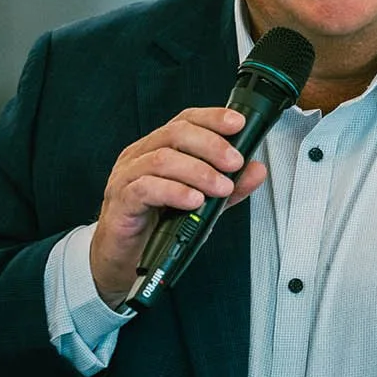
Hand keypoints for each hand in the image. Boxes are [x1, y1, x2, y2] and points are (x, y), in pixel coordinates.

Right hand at [90, 106, 267, 305]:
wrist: (124, 258)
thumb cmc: (157, 225)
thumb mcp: (202, 204)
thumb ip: (228, 187)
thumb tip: (256, 170)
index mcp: (158, 148)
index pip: (185, 120)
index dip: (212, 118)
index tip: (238, 124)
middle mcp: (141, 156)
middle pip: (175, 133)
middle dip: (211, 145)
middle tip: (234, 163)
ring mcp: (127, 177)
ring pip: (162, 159)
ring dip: (198, 172)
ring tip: (220, 188)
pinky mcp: (120, 202)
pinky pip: (145, 189)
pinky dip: (174, 192)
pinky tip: (194, 200)